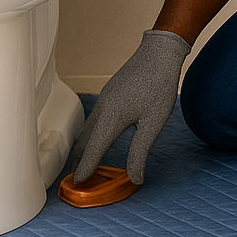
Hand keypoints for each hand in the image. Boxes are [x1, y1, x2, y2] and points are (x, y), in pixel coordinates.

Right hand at [69, 29, 190, 184]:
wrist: (159, 52)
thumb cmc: (160, 85)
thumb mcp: (153, 123)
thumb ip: (140, 152)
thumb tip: (134, 178)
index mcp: (111, 118)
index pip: (93, 150)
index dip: (85, 169)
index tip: (77, 185)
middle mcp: (102, 108)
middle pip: (84, 141)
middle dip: (79, 161)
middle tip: (76, 179)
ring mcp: (104, 99)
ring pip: (87, 129)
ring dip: (84, 147)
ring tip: (84, 162)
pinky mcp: (109, 93)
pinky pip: (93, 118)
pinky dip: (90, 134)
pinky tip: (98, 138)